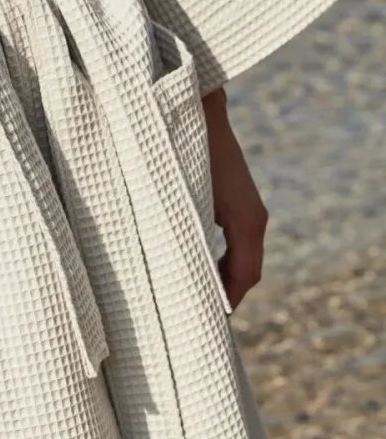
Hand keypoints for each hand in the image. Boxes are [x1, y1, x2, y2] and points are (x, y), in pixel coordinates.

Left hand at [200, 87, 268, 309]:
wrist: (196, 115)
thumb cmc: (186, 159)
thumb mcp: (183, 207)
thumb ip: (190, 244)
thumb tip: (193, 283)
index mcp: (247, 223)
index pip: (243, 278)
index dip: (227, 303)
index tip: (207, 324)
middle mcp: (254, 219)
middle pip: (246, 273)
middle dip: (225, 297)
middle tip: (200, 320)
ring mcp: (249, 211)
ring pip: (243, 259)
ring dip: (224, 281)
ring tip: (199, 301)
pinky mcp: (239, 204)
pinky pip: (238, 244)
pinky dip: (223, 263)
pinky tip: (202, 272)